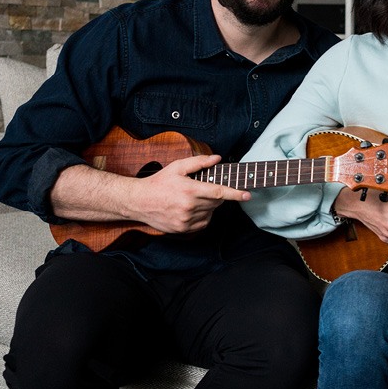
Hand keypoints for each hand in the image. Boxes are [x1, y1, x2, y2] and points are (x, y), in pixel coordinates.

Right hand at [126, 154, 248, 233]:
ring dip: (209, 206)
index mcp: (189, 190)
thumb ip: (199, 162)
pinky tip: (192, 208)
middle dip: (215, 195)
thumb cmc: (159, 182)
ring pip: (210, 213)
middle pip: (216, 202)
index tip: (247, 194)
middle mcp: (189, 207)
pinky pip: (203, 223)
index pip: (219, 192)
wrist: (139, 202)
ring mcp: (186, 220)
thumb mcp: (177, 167)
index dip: (235, 193)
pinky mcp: (183, 229)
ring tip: (194, 198)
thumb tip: (217, 159)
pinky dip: (203, 216)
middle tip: (203, 188)